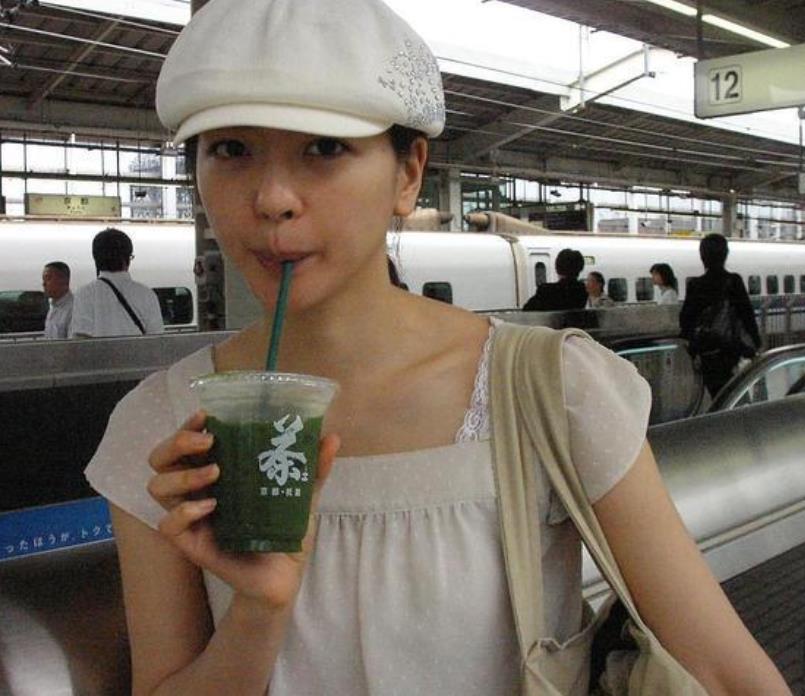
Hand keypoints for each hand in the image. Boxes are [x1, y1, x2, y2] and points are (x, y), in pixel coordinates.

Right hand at [147, 410, 339, 608]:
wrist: (285, 575)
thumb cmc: (286, 530)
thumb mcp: (302, 494)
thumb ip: (313, 467)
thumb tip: (331, 437)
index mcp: (217, 472)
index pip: (188, 442)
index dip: (188, 426)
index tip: (205, 415)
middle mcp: (197, 490)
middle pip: (161, 459)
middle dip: (176, 443)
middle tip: (208, 442)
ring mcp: (191, 516)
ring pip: (157, 486)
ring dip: (182, 475)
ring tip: (215, 473)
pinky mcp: (191, 543)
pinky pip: (168, 524)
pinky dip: (185, 511)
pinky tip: (211, 507)